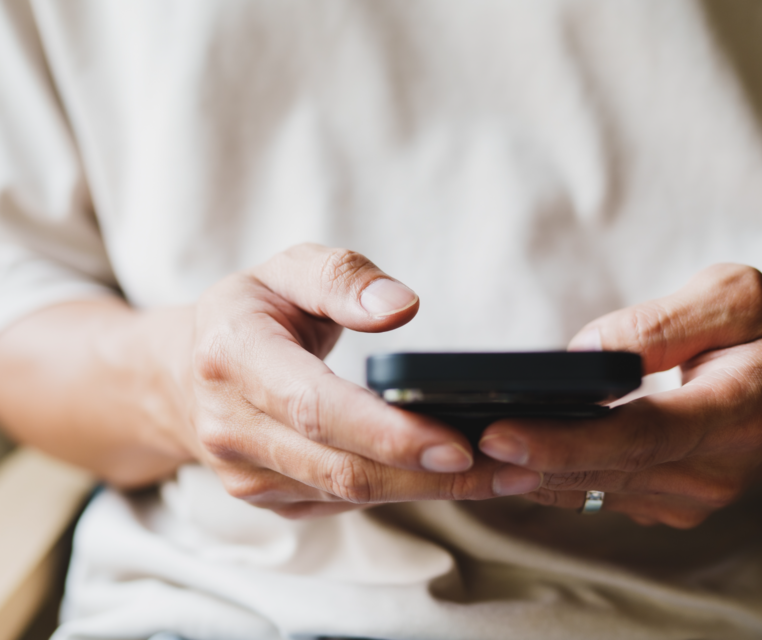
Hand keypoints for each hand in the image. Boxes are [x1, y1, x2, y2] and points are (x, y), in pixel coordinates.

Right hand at [178, 243, 518, 517]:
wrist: (181, 374)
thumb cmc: (250, 312)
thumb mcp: (287, 268)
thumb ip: (342, 277)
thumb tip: (402, 307)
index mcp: (234, 358)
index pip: (318, 409)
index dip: (390, 432)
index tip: (459, 442)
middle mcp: (233, 428)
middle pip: (343, 468)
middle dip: (432, 474)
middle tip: (512, 468)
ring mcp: (248, 475)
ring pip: (350, 495)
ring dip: (431, 490)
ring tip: (504, 476)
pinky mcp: (272, 500)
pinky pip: (345, 503)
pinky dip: (405, 492)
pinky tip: (456, 478)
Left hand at [478, 264, 761, 527]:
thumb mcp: (734, 296)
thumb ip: (661, 323)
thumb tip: (583, 355)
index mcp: (737, 413)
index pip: (639, 435)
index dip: (566, 440)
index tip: (500, 433)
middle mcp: (714, 472)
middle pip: (603, 471)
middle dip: (523, 459)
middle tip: (448, 441)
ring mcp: (692, 498)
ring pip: (594, 490)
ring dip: (527, 474)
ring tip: (459, 449)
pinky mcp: (670, 504)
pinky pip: (600, 495)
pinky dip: (551, 477)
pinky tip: (505, 458)